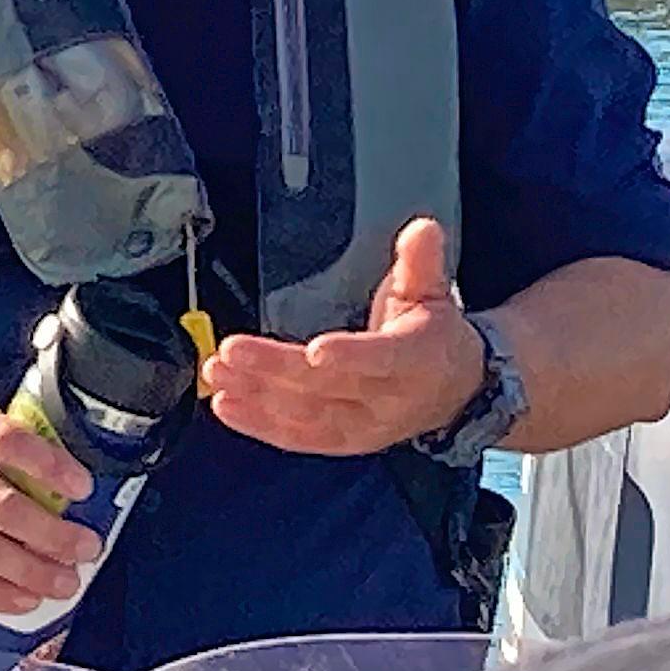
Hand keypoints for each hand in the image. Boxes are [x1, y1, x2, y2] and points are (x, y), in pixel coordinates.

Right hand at [0, 395, 97, 612]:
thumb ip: (9, 445)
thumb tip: (68, 484)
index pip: (8, 442)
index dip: (49, 466)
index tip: (82, 487)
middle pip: (1, 507)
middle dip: (52, 534)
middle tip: (86, 547)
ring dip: (33, 571)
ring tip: (66, 581)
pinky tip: (27, 599)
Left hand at [200, 219, 483, 455]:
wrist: (453, 393)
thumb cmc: (432, 336)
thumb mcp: (434, 294)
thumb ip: (422, 263)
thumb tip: (421, 229)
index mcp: (415, 360)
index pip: (381, 358)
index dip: (350, 357)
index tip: (316, 350)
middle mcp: (387, 400)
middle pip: (327, 387)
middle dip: (275, 369)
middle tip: (231, 350)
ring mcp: (361, 427)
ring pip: (304, 414)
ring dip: (257, 396)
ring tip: (217, 373)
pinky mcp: (339, 441)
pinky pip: (296, 437)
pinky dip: (259, 424)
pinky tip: (226, 406)